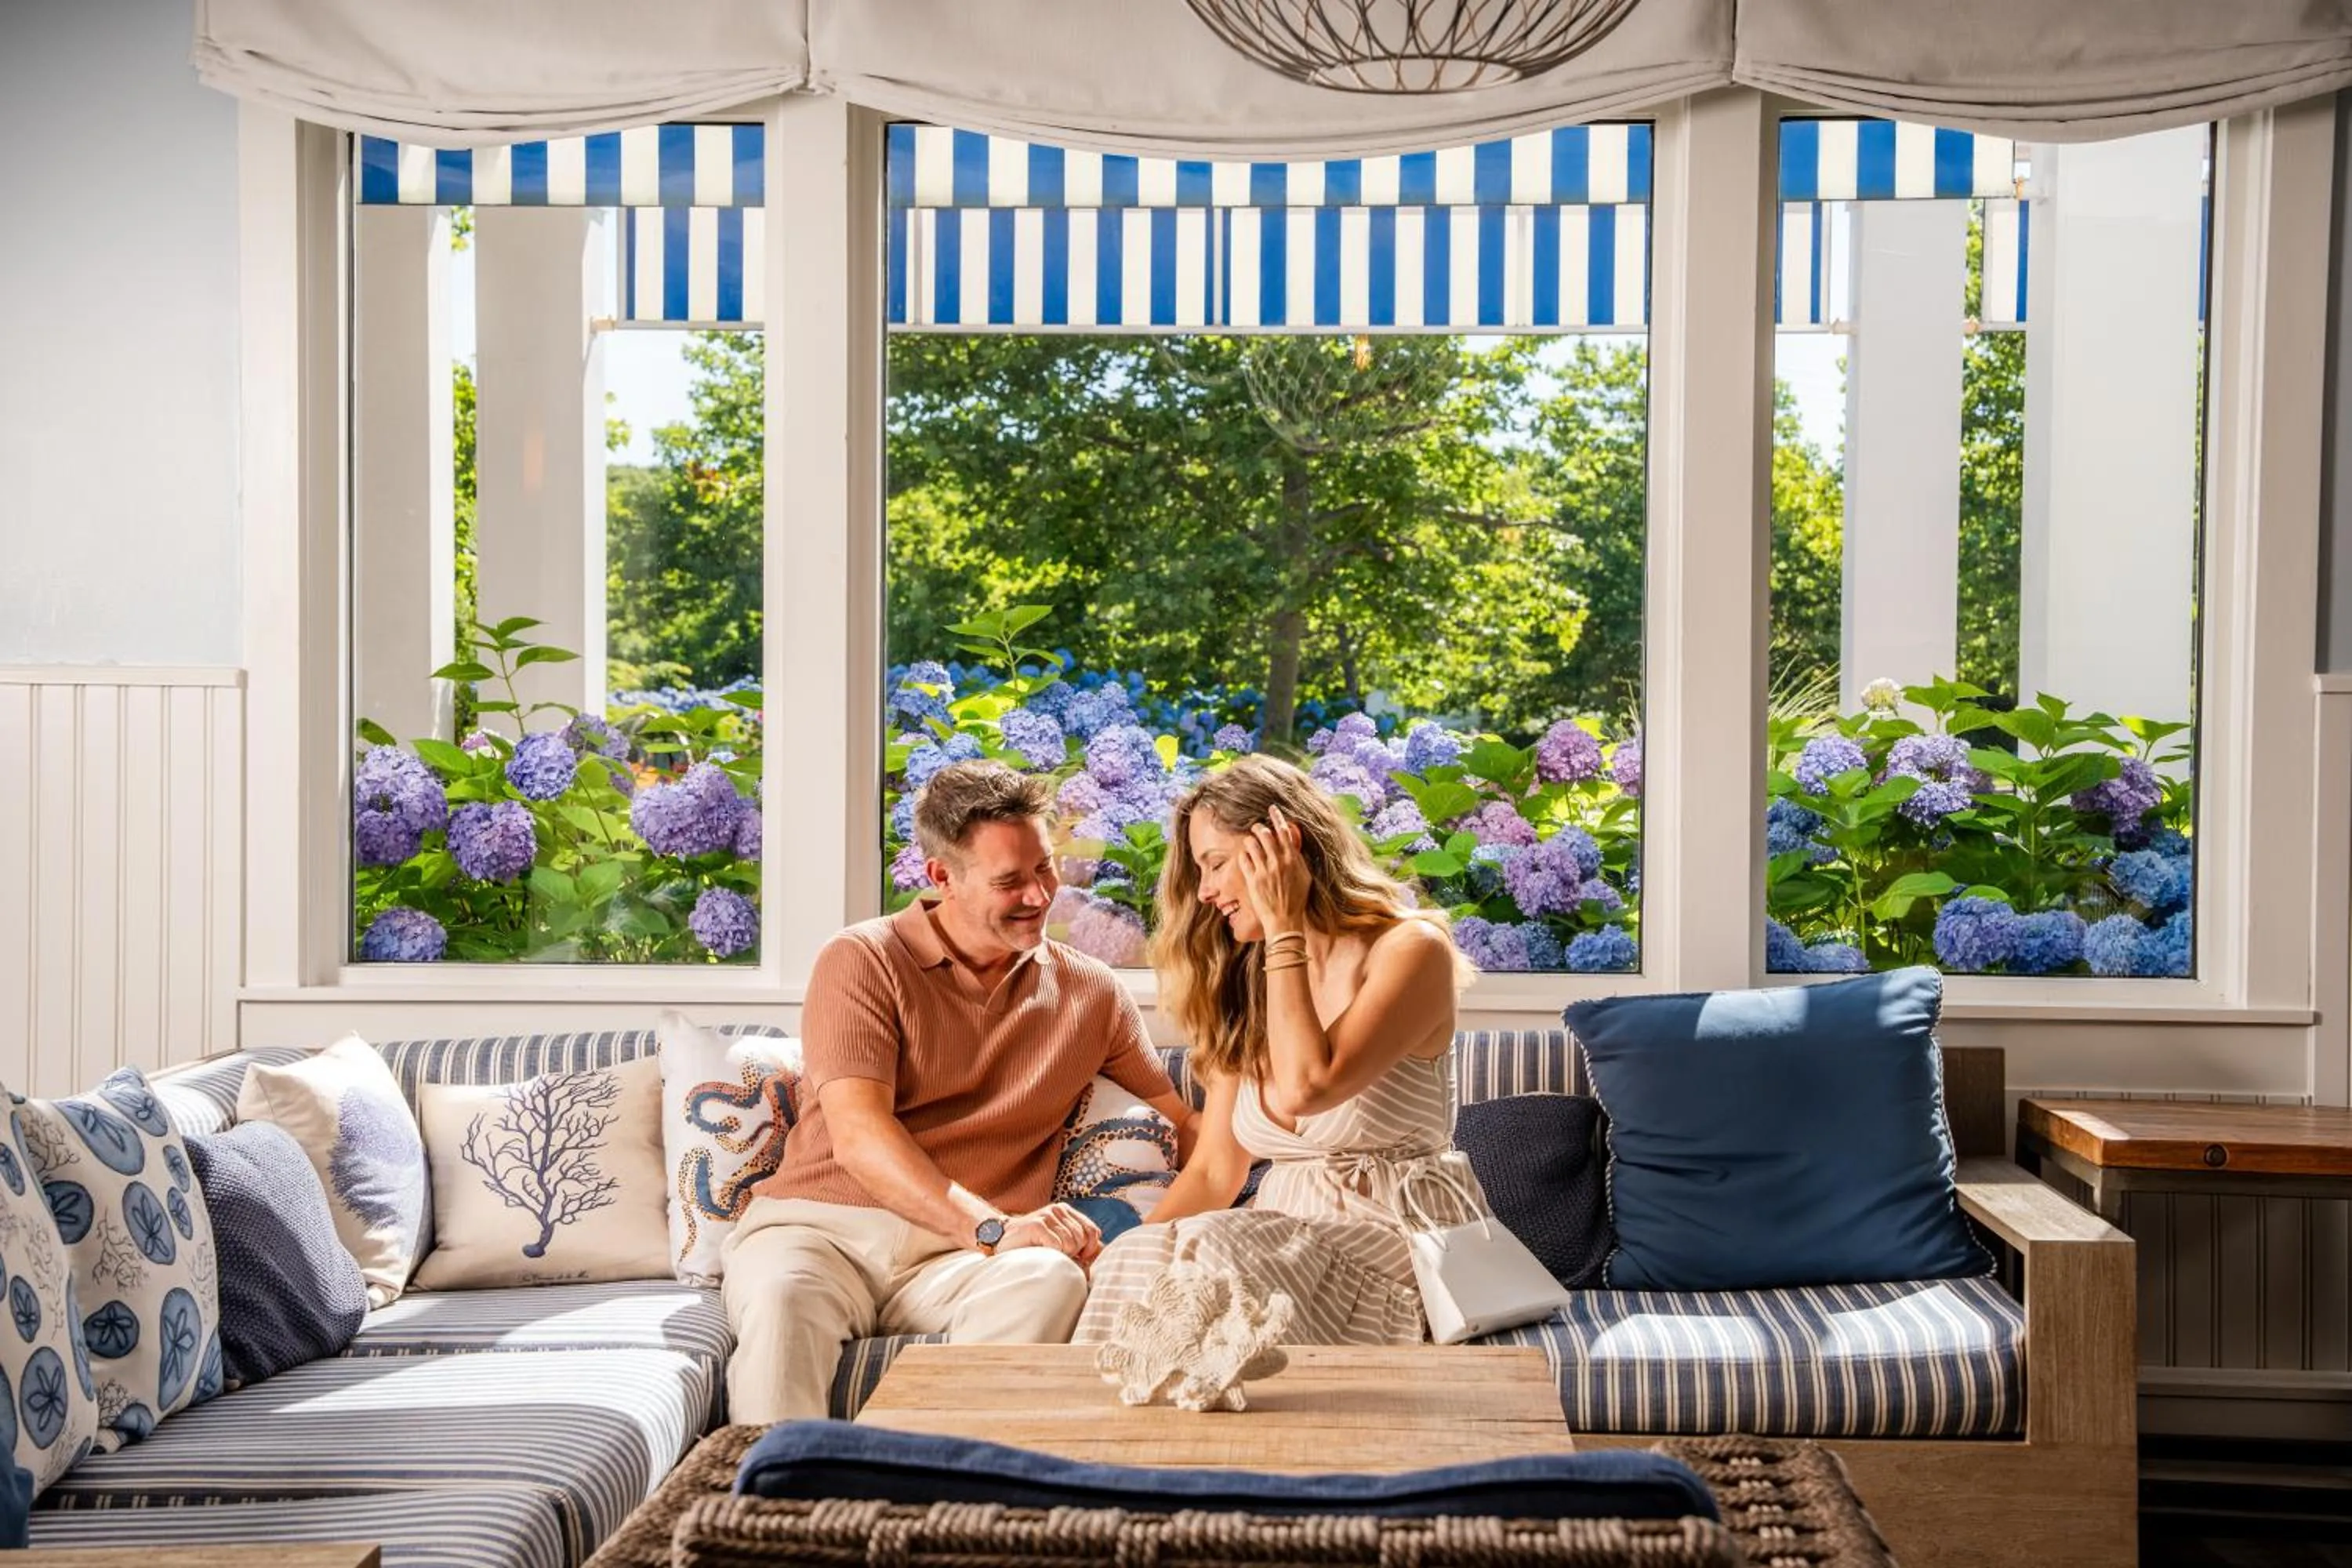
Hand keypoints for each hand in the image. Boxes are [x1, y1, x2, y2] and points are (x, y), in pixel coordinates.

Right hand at [998, 1202, 1102, 1264]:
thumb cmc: (1031, 1245)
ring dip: (1061, 1255)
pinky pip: (1057, 1246)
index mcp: (1066, 1211)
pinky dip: (1051, 1255)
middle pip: (1082, 1239)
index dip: (1090, 1249)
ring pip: (1071, 1244)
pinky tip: (1040, 1252)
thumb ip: (1079, 1243)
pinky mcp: (1036, 1224)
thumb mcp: (1058, 1240)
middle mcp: (1058, 1210)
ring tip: (1047, 1253)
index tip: (1079, 1259)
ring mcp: (1046, 1215)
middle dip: (1073, 1254)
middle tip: (1057, 1256)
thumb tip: (1102, 1251)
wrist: (1000, 1240)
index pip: (1093, 1231)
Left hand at [1237, 804, 1310, 934]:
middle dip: (1259, 827)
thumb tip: (1294, 842)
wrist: (1285, 920)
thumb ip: (1298, 858)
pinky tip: (1245, 857)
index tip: (1272, 809)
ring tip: (1250, 842)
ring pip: (1252, 843)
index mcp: (1293, 859)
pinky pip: (1243, 858)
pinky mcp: (1252, 879)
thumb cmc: (1297, 899)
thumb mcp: (1304, 876)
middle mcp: (1278, 862)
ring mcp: (1264, 870)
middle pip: (1265, 833)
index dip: (1277, 817)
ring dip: (1249, 839)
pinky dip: (1243, 854)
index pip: (1284, 831)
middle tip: (1256, 827)